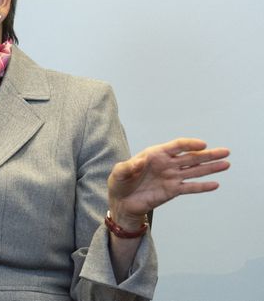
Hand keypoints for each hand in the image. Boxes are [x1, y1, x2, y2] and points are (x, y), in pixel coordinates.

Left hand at [108, 137, 229, 227]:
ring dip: (210, 168)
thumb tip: (139, 161)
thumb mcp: (119, 173)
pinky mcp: (173, 190)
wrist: (122, 202)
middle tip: (225, 151)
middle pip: (191, 157)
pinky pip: (190, 188)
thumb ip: (128, 167)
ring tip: (226, 164)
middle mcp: (167, 164)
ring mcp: (171, 177)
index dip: (190, 144)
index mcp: (155, 154)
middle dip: (208, 154)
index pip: (176, 146)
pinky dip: (202, 187)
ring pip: (195, 171)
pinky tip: (215, 184)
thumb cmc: (120, 183)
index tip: (202, 145)